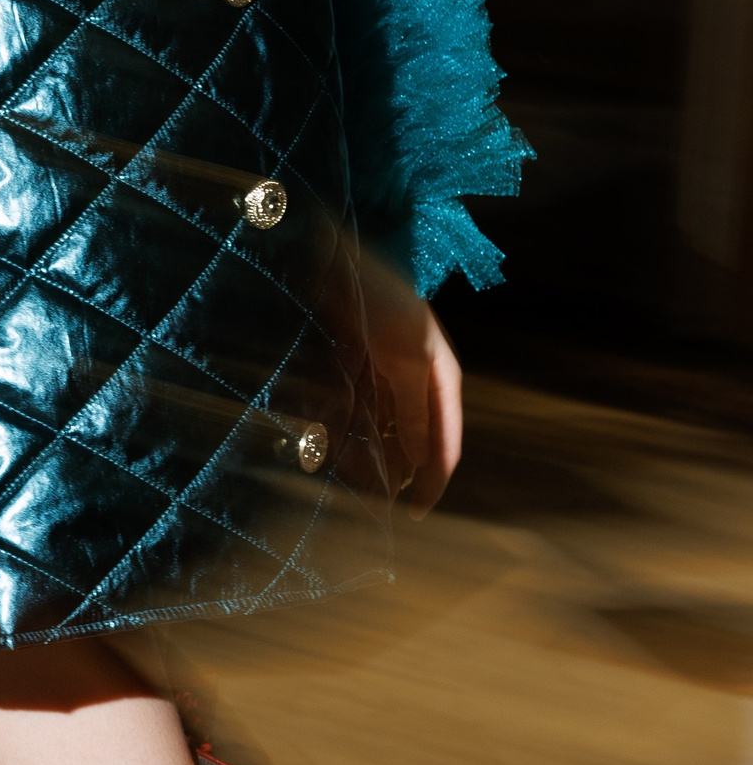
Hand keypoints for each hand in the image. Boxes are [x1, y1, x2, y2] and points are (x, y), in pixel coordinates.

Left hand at [359, 251, 462, 517]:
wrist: (334, 249)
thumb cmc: (380, 294)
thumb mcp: (405, 353)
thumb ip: (414, 406)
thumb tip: (420, 459)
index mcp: (440, 378)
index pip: (444, 446)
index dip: (432, 483)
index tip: (414, 515)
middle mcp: (413, 380)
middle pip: (407, 442)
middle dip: (390, 472)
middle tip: (368, 501)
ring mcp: (382, 373)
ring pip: (375, 429)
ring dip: (360, 453)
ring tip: (343, 478)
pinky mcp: (351, 365)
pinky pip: (348, 406)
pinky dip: (337, 425)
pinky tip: (322, 441)